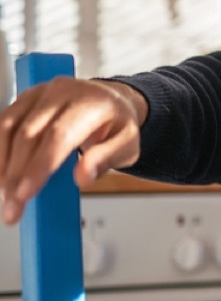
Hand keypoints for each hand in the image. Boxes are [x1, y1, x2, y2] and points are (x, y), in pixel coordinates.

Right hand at [0, 78, 146, 224]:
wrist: (110, 101)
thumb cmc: (117, 125)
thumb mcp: (127, 145)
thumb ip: (106, 159)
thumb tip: (83, 177)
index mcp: (92, 102)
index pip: (59, 135)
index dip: (39, 166)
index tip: (25, 194)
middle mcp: (62, 92)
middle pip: (29, 134)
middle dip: (16, 176)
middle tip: (12, 208)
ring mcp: (40, 93)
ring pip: (8, 128)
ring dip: (2, 165)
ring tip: (6, 195)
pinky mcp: (23, 98)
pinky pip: (2, 125)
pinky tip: (2, 175)